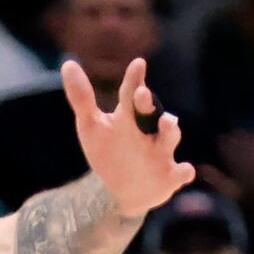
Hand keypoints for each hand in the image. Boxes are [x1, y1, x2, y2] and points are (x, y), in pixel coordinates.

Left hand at [63, 56, 194, 219]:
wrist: (121, 190)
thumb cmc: (108, 151)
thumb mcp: (91, 126)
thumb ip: (82, 98)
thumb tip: (67, 63)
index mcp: (131, 117)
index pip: (131, 95)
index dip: (134, 80)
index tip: (137, 64)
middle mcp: (150, 130)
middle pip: (151, 113)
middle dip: (147, 104)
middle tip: (140, 94)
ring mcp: (162, 152)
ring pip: (169, 138)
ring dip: (170, 130)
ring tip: (167, 121)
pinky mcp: (169, 177)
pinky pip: (180, 173)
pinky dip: (183, 172)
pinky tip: (185, 172)